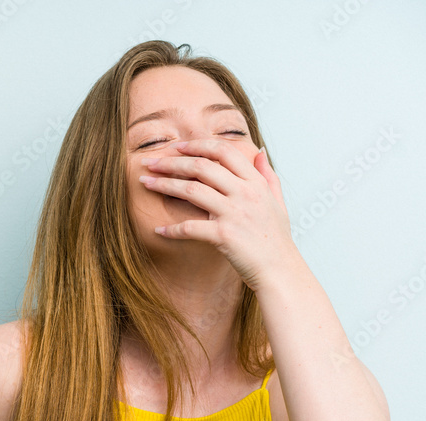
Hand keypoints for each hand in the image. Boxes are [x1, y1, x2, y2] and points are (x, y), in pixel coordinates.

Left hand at [138, 139, 298, 292]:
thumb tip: (257, 151)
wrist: (280, 270)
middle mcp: (245, 194)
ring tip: (145, 183)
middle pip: (201, 167)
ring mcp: (234, 213)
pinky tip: (157, 230)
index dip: (198, 145)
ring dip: (164, 185)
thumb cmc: (275, 238)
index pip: (224, 151)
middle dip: (171, 162)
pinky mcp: (224, 235)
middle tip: (150, 163)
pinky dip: (171, 229)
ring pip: (191, 191)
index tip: (177, 147)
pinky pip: (190, 227)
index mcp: (255, 183)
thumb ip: (267, 175)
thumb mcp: (277, 201)